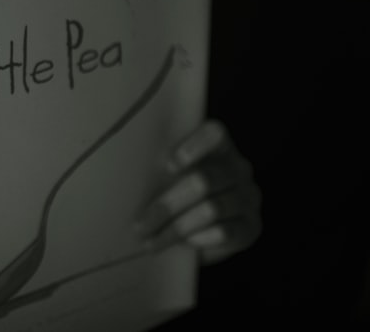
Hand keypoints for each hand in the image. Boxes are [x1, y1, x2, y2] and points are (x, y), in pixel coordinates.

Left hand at [136, 120, 260, 264]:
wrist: (197, 235)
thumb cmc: (173, 196)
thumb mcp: (165, 179)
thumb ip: (158, 170)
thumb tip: (126, 175)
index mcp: (218, 148)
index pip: (215, 133)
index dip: (194, 146)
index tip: (167, 167)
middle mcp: (238, 169)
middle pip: (204, 180)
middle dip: (167, 205)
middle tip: (141, 225)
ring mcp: (248, 197)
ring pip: (212, 209)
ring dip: (176, 228)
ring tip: (151, 241)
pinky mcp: (252, 226)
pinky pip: (225, 231)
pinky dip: (200, 239)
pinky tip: (184, 244)